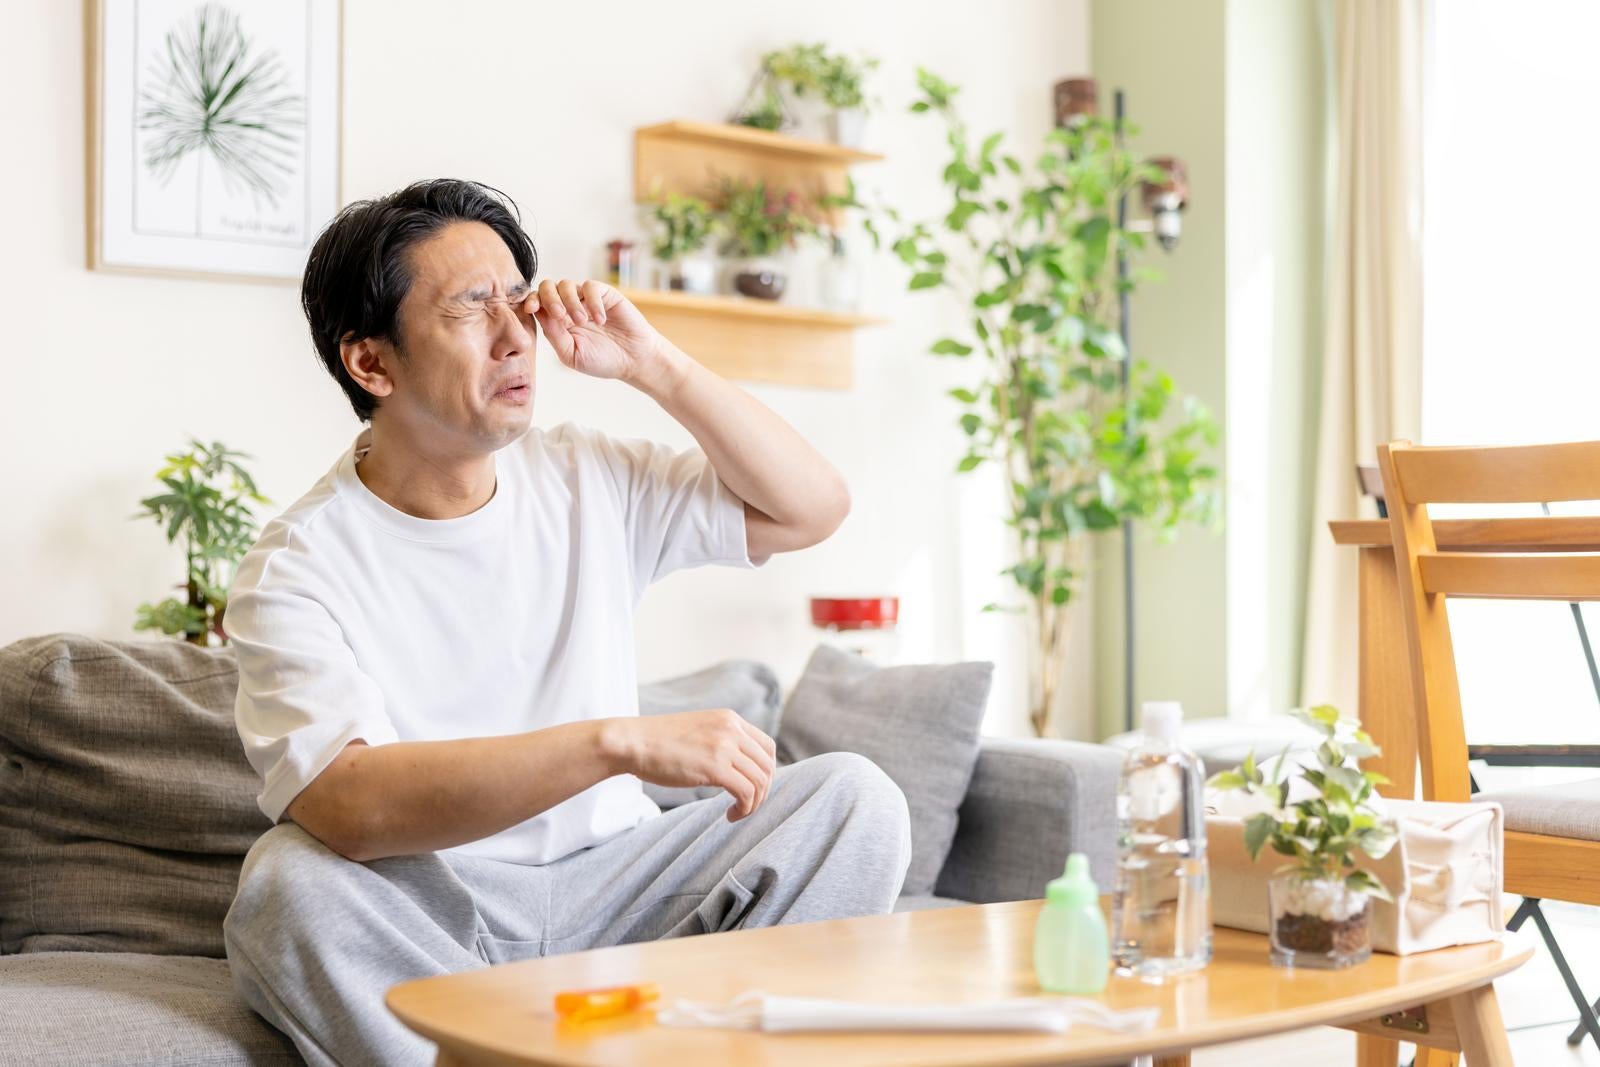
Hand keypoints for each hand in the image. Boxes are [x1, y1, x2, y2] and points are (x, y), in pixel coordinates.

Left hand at [528, 278, 663, 381]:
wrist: (634, 359)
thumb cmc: (603, 360)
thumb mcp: (571, 354)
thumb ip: (553, 334)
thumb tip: (537, 313)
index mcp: (557, 322)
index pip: (537, 302)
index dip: (531, 301)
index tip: (531, 309)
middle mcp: (569, 306)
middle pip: (547, 286)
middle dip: (548, 297)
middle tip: (559, 315)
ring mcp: (586, 299)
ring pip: (566, 284)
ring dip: (570, 302)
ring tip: (582, 321)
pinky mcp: (605, 294)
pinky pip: (590, 287)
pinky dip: (592, 302)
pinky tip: (601, 319)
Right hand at [605, 709, 777, 820]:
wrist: (631, 742)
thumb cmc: (657, 742)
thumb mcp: (697, 731)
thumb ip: (720, 741)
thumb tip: (736, 767)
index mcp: (729, 719)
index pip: (767, 747)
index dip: (765, 772)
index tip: (751, 788)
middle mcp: (731, 729)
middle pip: (768, 765)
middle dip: (763, 790)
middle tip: (746, 805)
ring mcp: (724, 747)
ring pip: (761, 781)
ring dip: (754, 803)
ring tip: (737, 813)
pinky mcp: (715, 767)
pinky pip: (746, 792)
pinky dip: (745, 808)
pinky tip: (730, 816)